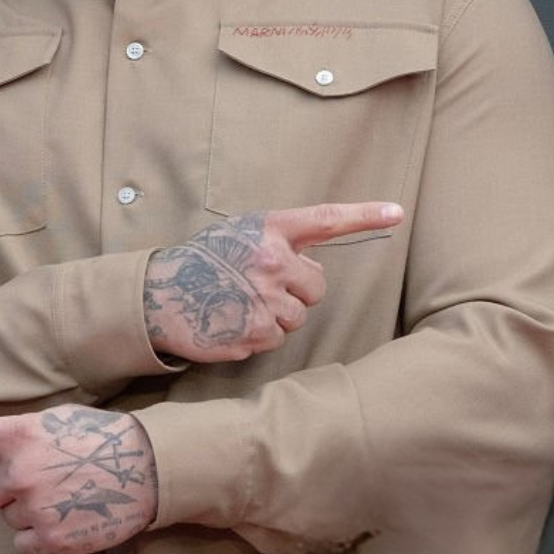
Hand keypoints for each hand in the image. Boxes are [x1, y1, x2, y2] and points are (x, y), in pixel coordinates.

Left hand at [0, 405, 156, 553]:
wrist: (150, 466)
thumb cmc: (101, 438)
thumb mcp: (54, 422)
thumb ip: (16, 436)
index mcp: (18, 434)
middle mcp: (20, 470)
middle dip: (8, 490)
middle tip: (46, 478)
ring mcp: (34, 506)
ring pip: (8, 519)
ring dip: (30, 511)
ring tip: (67, 493)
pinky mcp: (51, 537)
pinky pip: (24, 544)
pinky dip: (43, 536)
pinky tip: (70, 516)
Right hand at [143, 202, 402, 362]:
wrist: (157, 295)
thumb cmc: (203, 262)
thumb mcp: (239, 235)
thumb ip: (278, 243)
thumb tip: (312, 266)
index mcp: (268, 231)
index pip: (325, 219)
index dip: (365, 215)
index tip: (397, 213)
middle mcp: (270, 263)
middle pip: (317, 286)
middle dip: (297, 290)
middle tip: (260, 287)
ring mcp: (264, 301)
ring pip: (297, 318)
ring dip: (276, 316)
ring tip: (240, 304)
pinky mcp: (254, 335)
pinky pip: (275, 340)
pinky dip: (257, 335)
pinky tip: (231, 322)